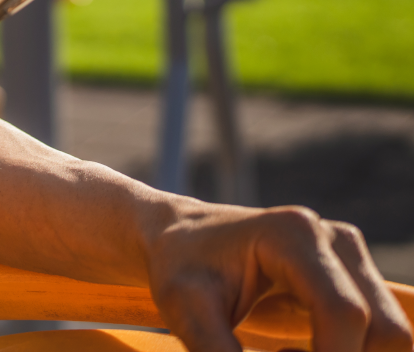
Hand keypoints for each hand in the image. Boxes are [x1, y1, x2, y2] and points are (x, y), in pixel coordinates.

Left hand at [148, 201, 412, 351]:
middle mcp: (335, 240)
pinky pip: (382, 335)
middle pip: (383, 330)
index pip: (344, 313)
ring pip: (392, 337)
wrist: (181, 238)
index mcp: (294, 234)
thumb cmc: (180, 269)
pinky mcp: (358, 279)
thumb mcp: (186, 312)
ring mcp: (353, 258)